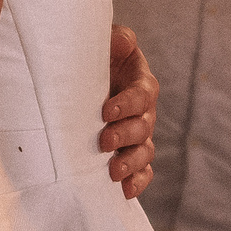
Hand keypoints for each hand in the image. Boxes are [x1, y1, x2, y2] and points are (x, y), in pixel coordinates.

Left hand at [101, 25, 155, 199]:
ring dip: (131, 163)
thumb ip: (118, 39)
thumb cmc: (98, 58)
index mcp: (141, 83)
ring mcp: (138, 135)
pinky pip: (142, 171)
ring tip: (113, 172)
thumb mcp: (107, 41)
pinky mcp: (130, 153)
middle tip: (104, 141)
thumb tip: (121, 43)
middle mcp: (144, 112)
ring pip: (144, 152)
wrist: (86, 76)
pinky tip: (124, 191)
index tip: (105, 111)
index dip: (127, 104)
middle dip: (125, 136)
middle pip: (144, 127)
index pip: (141, 95)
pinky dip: (136, 182)